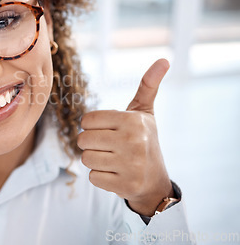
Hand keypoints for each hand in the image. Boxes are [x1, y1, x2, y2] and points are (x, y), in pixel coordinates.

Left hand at [77, 59, 172, 216]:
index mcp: (132, 121)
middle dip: (91, 143)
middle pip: (83, 139)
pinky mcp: (124, 185)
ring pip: (86, 158)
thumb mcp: (145, 112)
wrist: (155, 180)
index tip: (108, 130)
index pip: (87, 120)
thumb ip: (148, 86)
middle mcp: (132, 142)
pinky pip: (92, 177)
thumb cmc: (144, 140)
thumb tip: (164, 60)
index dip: (93, 126)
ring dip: (94, 160)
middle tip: (108, 146)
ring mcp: (129, 166)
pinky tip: (115, 174)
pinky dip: (100, 176)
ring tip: (112, 159)